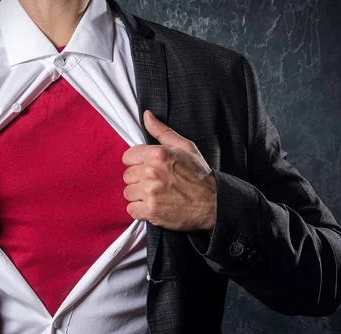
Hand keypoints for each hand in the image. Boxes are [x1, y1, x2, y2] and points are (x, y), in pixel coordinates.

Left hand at [122, 110, 216, 231]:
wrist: (213, 203)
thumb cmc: (199, 175)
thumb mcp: (185, 147)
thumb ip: (162, 131)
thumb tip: (147, 115)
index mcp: (158, 154)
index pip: (128, 156)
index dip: (137, 163)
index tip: (148, 168)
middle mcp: (152, 172)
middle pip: (127, 175)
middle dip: (139, 180)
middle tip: (156, 183)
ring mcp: (150, 192)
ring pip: (128, 193)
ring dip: (139, 195)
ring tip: (156, 195)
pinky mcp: (150, 210)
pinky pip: (131, 209)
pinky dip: (140, 210)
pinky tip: (154, 206)